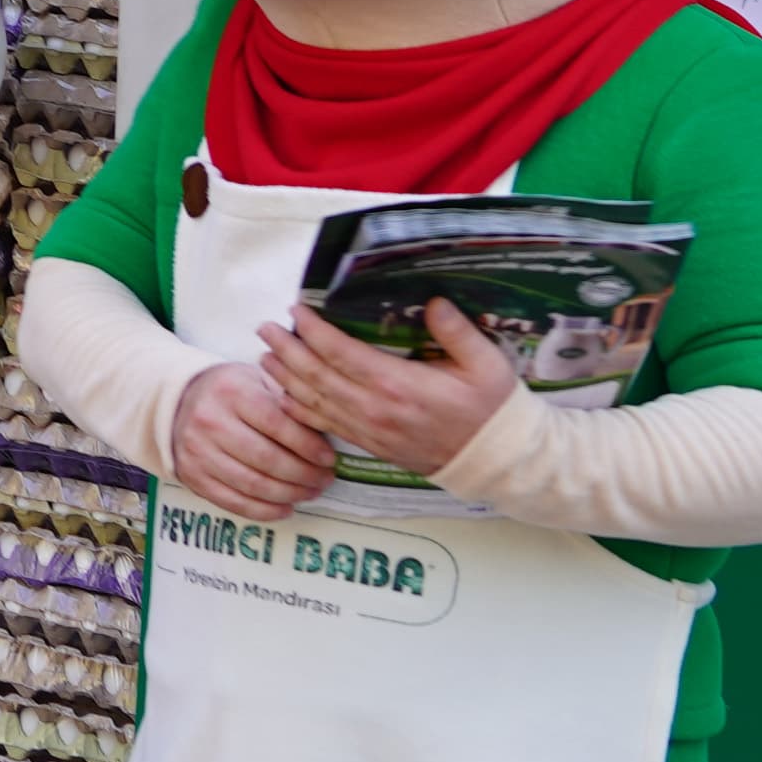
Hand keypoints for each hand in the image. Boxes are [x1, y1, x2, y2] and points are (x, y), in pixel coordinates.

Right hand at [167, 355, 338, 517]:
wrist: (179, 401)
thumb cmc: (232, 392)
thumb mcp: (258, 380)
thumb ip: (289, 401)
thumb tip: (327, 431)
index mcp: (231, 392)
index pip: (277, 424)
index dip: (308, 446)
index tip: (329, 458)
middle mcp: (210, 420)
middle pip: (266, 459)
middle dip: (304, 475)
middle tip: (324, 479)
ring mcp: (197, 451)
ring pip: (252, 484)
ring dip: (289, 494)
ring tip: (309, 492)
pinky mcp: (191, 475)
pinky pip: (233, 502)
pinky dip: (264, 510)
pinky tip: (285, 507)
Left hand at [264, 299, 524, 483]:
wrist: (497, 461)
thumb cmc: (491, 408)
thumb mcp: (486, 364)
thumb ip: (457, 332)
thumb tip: (433, 301)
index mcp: (398, 385)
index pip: (342, 354)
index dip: (314, 332)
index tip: (295, 310)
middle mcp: (375, 409)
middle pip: (318, 377)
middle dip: (287, 350)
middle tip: (264, 327)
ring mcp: (370, 431)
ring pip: (316, 402)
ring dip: (286, 378)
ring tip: (264, 355)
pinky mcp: (372, 446)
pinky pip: (327, 426)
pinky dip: (301, 410)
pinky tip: (284, 397)